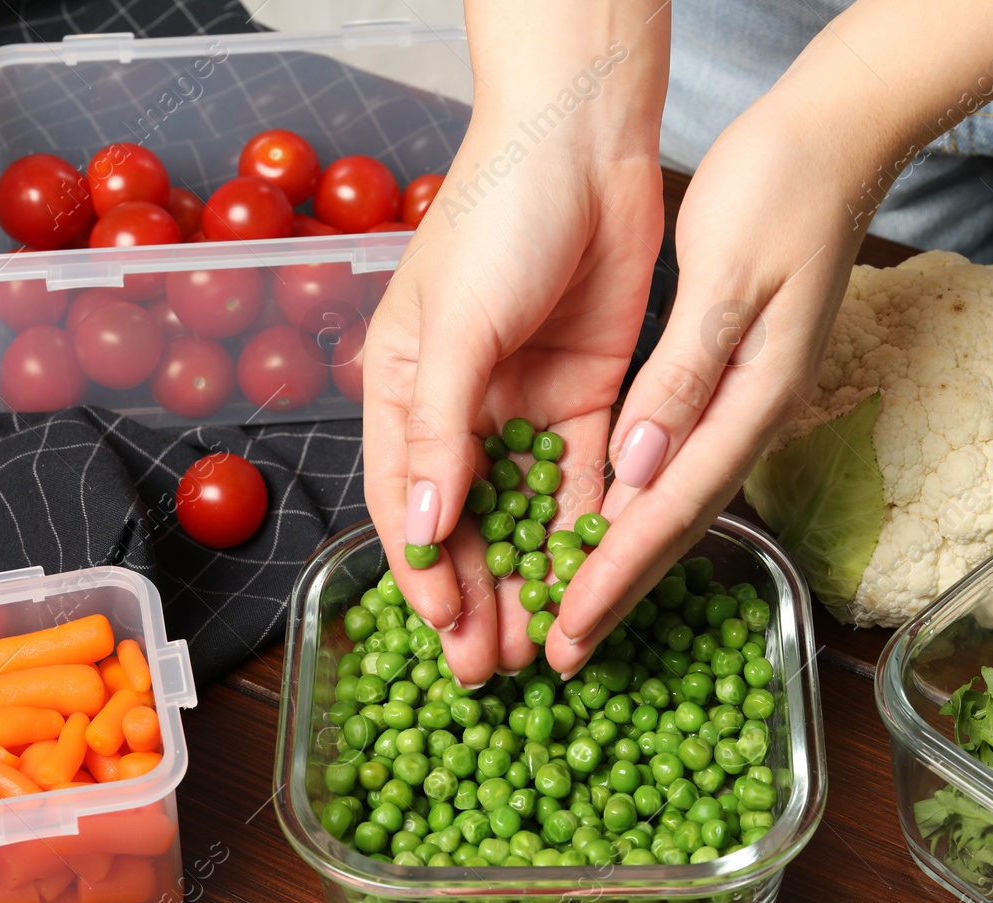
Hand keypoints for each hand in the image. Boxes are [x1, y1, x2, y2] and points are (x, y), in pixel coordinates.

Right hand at [362, 3, 668, 686]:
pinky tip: (588, 579)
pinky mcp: (587, 399)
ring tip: (541, 643)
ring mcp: (524, 407)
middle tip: (494, 669)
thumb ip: (439, 432)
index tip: (445, 634)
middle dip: (478, 595)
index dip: (425, 573)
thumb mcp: (454, 328)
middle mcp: (460, 408)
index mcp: (404, 390)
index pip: (406, 501)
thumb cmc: (495, 218)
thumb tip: (425, 531)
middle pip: (466, 523)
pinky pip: (582, 480)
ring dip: (531, 577)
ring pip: (525, 514)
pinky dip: (583, 530)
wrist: (584, 143)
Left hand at [541, 89, 868, 673]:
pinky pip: (671, 462)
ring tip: (569, 612)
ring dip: (619, 562)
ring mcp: (743, 403)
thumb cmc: (782, 189)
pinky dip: (631, 506)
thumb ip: (685, 375)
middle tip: (561, 654)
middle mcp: (751, 415)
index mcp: (752, 398)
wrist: (837, 140)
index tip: (568, 630)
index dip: (616, 576)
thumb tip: (641, 466)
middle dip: (614, 593)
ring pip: (670, 502)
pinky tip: (598, 524)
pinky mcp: (728, 383)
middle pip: (672, 525)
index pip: (669, 508)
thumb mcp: (729, 275)